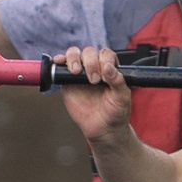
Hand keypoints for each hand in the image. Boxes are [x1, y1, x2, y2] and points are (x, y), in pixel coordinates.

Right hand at [56, 42, 132, 157]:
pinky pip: (61, 67)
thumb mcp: (122, 97)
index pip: (106, 54)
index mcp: (110, 68)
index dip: (104, 61)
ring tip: (76, 71)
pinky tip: (59, 62)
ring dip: (74, 58)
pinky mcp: (67, 81)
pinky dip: (59, 61)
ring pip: (75, 54)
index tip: (105, 75)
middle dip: (90, 63)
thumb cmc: (115, 112)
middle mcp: (95, 67)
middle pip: (89, 53)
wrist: (103, 128)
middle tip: (93, 80)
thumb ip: (118, 81)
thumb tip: (108, 67)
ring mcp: (80, 73)